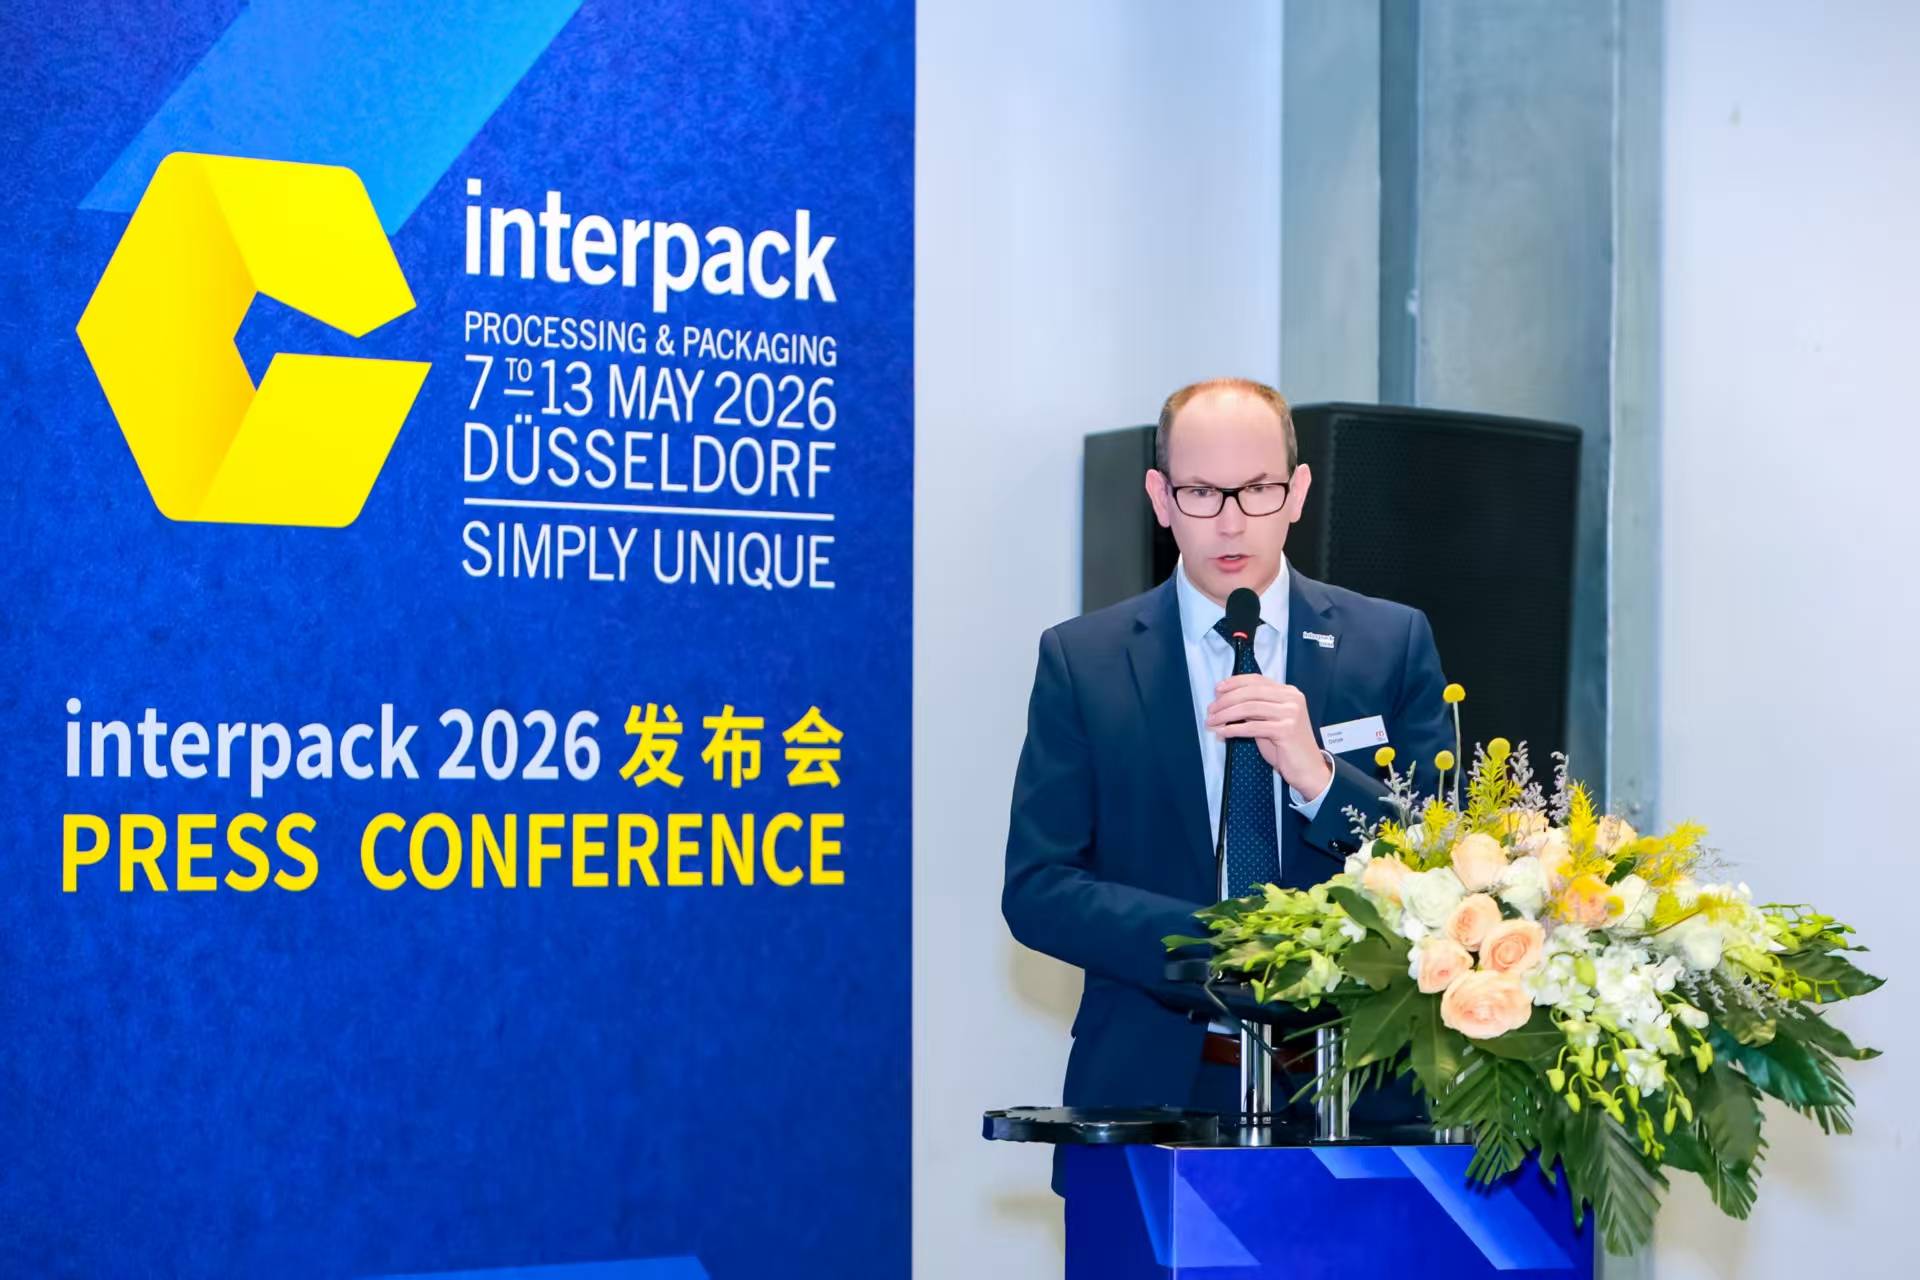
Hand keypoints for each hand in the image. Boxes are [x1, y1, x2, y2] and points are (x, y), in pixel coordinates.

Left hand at [1206, 675, 1332, 798]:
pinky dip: (1234, 729)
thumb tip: (1226, 700)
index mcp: (1289, 692)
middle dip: (1226, 700)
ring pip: (1249, 708)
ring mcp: (1291, 713)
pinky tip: (1223, 732)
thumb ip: (1255, 708)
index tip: (1217, 689)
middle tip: (1210, 709)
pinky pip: (1252, 727)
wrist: (1308, 768)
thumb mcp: (1270, 721)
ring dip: (1225, 715)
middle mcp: (1292, 699)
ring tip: (1212, 721)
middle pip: (1250, 692)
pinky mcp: (1286, 730)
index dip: (1234, 682)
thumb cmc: (1286, 746)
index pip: (1257, 680)